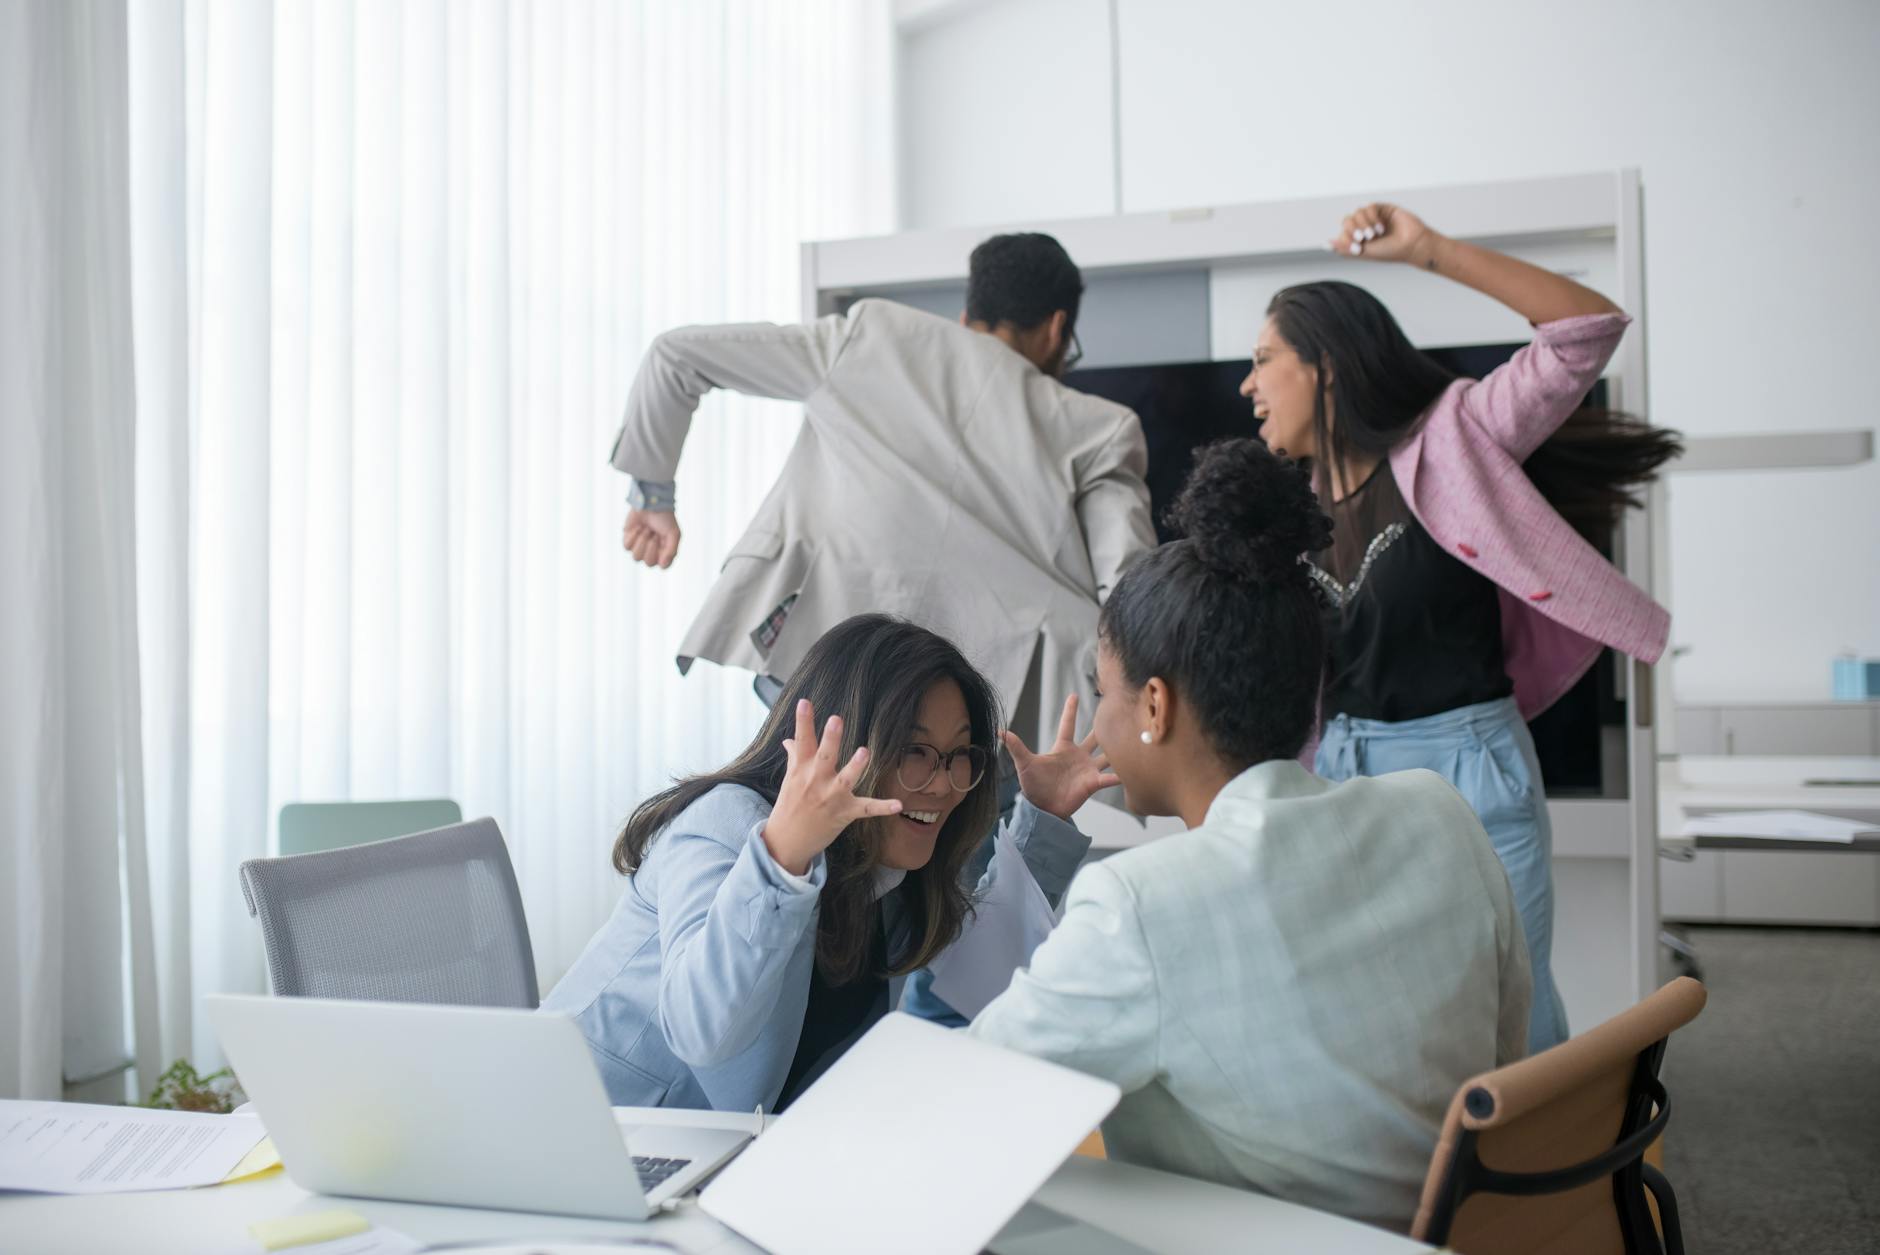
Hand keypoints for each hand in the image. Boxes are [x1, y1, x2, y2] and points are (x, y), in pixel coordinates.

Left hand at [623, 509, 681, 567]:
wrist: (651, 503)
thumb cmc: (665, 518)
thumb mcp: (674, 533)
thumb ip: (672, 550)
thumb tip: (663, 565)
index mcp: (665, 552)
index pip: (663, 566)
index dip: (661, 556)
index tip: (662, 543)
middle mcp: (653, 553)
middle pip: (648, 563)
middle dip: (651, 546)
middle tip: (654, 534)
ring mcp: (640, 548)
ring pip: (636, 557)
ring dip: (642, 540)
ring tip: (646, 529)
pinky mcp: (629, 541)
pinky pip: (627, 547)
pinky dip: (633, 536)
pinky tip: (638, 527)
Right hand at [762, 700, 902, 875]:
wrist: (786, 842)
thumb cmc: (789, 806)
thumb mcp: (790, 779)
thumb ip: (794, 756)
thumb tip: (788, 740)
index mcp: (802, 769)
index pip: (802, 741)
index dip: (803, 721)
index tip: (805, 702)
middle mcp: (815, 781)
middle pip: (824, 755)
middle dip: (831, 739)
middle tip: (836, 719)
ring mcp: (830, 798)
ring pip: (845, 779)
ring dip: (855, 766)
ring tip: (865, 752)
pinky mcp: (844, 813)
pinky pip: (866, 809)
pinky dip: (882, 807)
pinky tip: (898, 804)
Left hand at [1000, 695, 1120, 821]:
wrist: (1043, 809)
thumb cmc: (1033, 787)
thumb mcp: (1024, 764)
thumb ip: (1016, 747)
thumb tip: (1000, 731)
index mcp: (1062, 748)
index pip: (1068, 724)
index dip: (1070, 710)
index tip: (1074, 694)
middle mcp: (1078, 756)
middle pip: (1094, 737)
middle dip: (1105, 726)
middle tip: (1117, 711)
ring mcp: (1087, 769)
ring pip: (1107, 755)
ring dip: (1118, 748)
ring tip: (1132, 738)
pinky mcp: (1093, 783)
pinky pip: (1110, 777)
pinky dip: (1120, 775)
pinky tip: (1132, 770)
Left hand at [1329, 202, 1442, 268]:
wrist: (1411, 245)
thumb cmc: (1390, 252)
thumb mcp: (1364, 252)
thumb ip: (1344, 248)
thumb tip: (1325, 244)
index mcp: (1359, 239)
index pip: (1342, 231)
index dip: (1346, 238)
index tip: (1358, 248)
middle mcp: (1364, 227)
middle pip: (1347, 220)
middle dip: (1353, 229)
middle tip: (1365, 239)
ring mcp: (1373, 217)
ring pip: (1357, 212)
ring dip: (1364, 223)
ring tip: (1376, 234)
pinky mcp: (1383, 208)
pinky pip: (1368, 206)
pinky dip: (1372, 216)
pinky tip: (1380, 226)